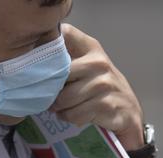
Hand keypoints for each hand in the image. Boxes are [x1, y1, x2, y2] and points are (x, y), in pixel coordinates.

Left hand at [51, 24, 145, 148]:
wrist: (128, 111)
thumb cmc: (101, 88)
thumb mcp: (87, 66)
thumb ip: (67, 59)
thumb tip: (34, 64)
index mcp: (91, 48)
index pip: (65, 33)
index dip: (49, 45)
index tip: (43, 62)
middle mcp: (98, 62)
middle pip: (58, 75)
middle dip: (52, 90)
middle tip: (55, 97)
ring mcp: (103, 83)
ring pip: (64, 99)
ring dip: (60, 108)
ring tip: (66, 107)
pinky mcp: (105, 104)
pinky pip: (74, 114)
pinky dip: (70, 118)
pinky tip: (76, 115)